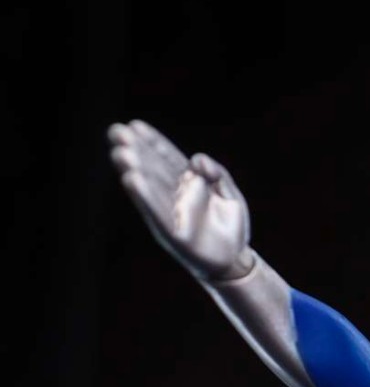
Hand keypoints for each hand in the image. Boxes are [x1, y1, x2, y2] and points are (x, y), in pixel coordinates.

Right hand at [108, 120, 251, 280]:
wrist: (235, 260)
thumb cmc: (231, 226)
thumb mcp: (229, 193)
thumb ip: (216, 173)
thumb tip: (196, 160)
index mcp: (187, 183)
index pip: (168, 158)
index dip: (152, 142)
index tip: (134, 126)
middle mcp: (175, 196)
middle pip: (154, 169)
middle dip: (136, 150)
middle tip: (116, 131)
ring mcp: (172, 214)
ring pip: (151, 189)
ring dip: (136, 171)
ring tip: (120, 153)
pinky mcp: (172, 234)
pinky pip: (156, 212)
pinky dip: (145, 197)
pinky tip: (131, 180)